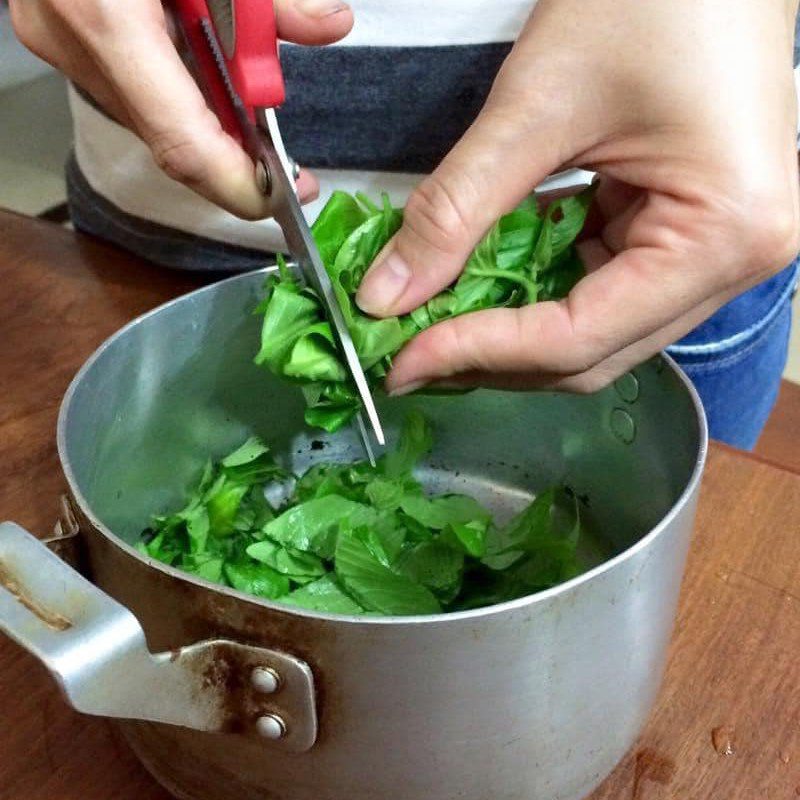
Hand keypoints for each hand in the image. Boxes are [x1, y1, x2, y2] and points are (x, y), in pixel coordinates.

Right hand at [9, 0, 353, 218]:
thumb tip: (330, 24)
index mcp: (107, 15)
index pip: (183, 144)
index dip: (236, 185)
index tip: (280, 198)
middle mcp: (73, 41)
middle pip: (170, 138)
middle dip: (232, 158)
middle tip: (284, 168)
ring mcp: (59, 42)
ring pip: (151, 117)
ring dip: (207, 121)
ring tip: (251, 109)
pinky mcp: (59, 36)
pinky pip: (131, 89)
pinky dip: (177, 92)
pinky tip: (208, 76)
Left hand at [356, 0, 799, 394]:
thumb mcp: (537, 103)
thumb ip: (455, 208)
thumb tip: (387, 294)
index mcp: (721, 235)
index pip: (577, 337)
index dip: (479, 353)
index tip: (402, 360)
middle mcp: (732, 263)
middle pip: (590, 354)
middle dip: (491, 358)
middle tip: (407, 355)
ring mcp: (714, 255)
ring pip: (594, 336)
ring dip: (510, 337)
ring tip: (436, 328)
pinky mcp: (686, 238)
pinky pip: (603, 294)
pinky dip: (538, 297)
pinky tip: (485, 287)